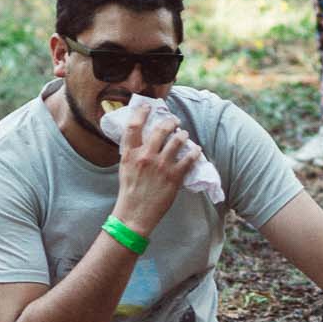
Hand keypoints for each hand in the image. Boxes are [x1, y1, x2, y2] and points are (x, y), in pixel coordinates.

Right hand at [112, 107, 193, 231]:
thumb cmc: (129, 192)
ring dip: (183, 135)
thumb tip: (142, 139)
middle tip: (174, 121)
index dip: (141, 112)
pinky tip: (196, 150)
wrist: (134, 214)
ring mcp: (161, 166)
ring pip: (177, 140)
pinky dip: (194, 152)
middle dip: (170, 121)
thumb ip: (132, 152)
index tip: (148, 107)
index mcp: (130, 154)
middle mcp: (145, 156)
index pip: (134, 125)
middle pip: (160, 129)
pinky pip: (189, 158)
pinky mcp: (174, 177)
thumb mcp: (125, 168)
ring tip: (184, 134)